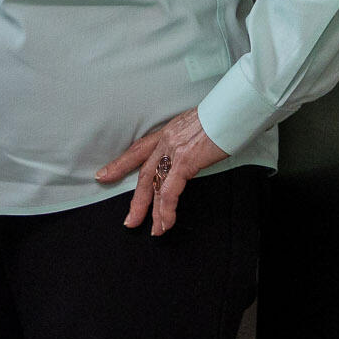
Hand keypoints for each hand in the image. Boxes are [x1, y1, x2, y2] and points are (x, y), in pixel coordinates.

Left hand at [95, 108, 226, 234]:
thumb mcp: (199, 126)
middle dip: (136, 199)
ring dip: (153, 212)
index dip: (120, 164)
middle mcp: (166, 140)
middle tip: (129, 220)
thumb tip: (193, 151)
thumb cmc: (223, 116)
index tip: (104, 175)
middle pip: (143, 173)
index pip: (138, 150)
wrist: (233, 108)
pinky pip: (169, 191)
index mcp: (168, 132)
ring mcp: (173, 150)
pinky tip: (166, 223)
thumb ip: (189, 141)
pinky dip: (167, 210)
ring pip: (154, 186)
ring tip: (153, 231)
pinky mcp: (185, 161)